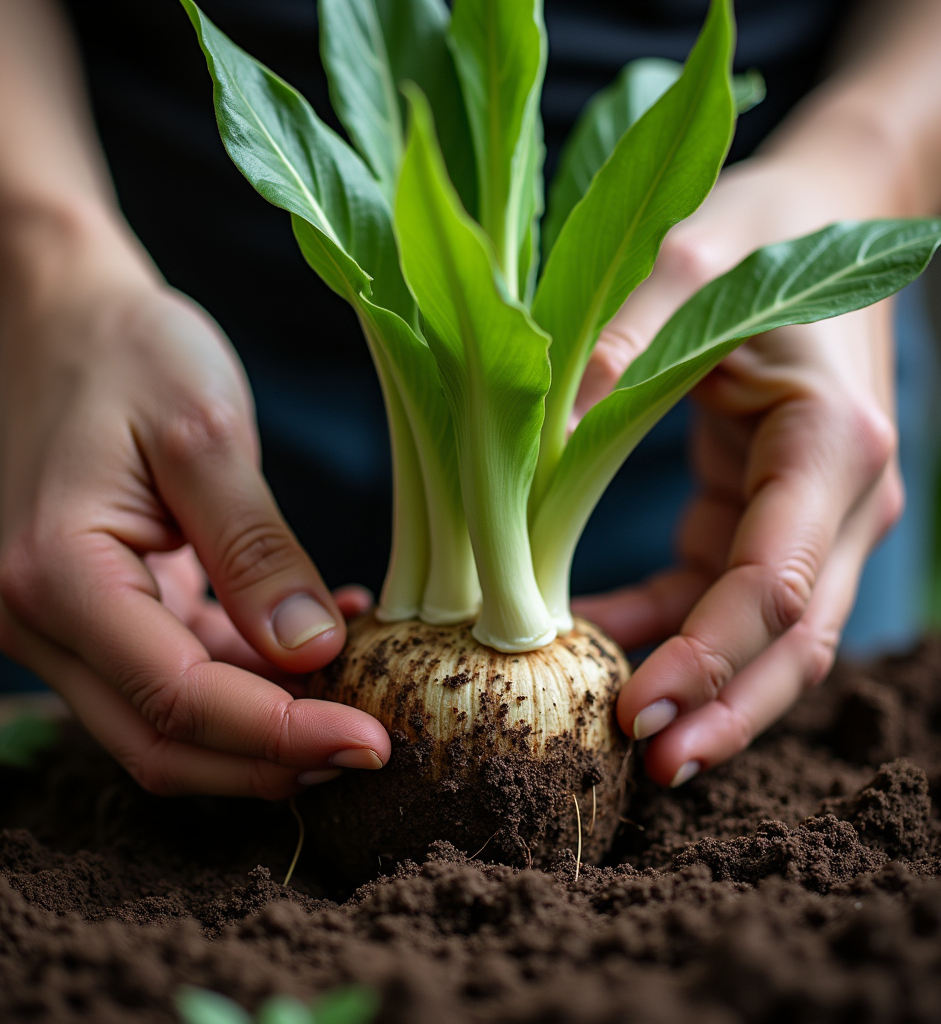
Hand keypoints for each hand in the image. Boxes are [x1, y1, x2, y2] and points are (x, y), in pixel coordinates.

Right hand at [0, 249, 389, 798]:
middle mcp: (42, 622)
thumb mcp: (206, 436)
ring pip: (170, 721)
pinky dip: (252, 674)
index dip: (279, 732)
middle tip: (371, 746)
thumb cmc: (129, 355)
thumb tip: (311, 652)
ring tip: (359, 684)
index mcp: (58, 575)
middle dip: (272, 757)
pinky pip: (180, 671)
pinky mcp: (101, 613)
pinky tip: (320, 639)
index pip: (177, 697)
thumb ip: (256, 551)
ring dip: (268, 721)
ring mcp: (67, 625)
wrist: (66, 319)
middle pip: (163, 740)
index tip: (372, 740)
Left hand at [572, 152, 903, 785]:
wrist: (824, 216)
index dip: (708, 659)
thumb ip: (623, 337)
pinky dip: (667, 633)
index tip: (635, 714)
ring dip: (702, 694)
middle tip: (647, 772)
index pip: (776, 586)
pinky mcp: (766, 515)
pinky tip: (601, 647)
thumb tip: (543, 430)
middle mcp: (839, 496)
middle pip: (794, 643)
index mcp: (829, 444)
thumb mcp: (687, 264)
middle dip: (725, 714)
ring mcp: (810, 515)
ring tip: (621, 741)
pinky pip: (720, 598)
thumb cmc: (758, 231)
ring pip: (767, 639)